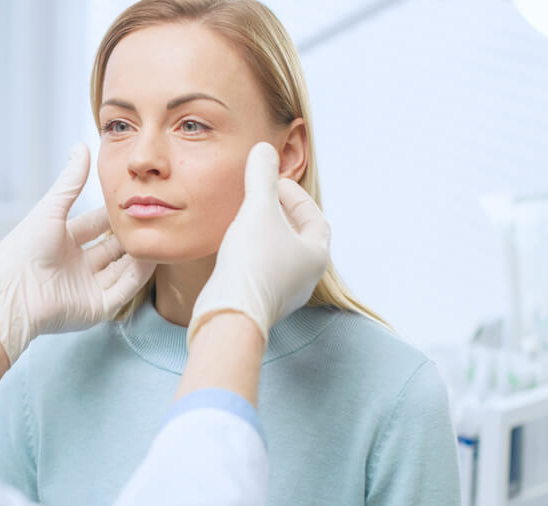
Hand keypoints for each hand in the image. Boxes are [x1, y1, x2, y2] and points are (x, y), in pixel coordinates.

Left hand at [0, 143, 155, 362]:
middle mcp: (76, 265)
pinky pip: (123, 290)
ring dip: (139, 253)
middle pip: (112, 248)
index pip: (96, 225)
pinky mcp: (96, 308)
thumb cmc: (23, 249)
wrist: (13, 293)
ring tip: (159, 235)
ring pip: (122, 269)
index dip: (114, 213)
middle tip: (154, 217)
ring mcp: (87, 287)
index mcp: (62, 242)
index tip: (136, 198)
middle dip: (131, 234)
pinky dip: (138, 276)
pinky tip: (151, 257)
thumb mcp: (51, 210)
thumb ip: (71, 182)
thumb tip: (82, 146)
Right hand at [188, 142, 330, 344]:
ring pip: (280, 255)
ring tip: (245, 221)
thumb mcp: (258, 208)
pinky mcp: (263, 304)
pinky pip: (263, 272)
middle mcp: (307, 277)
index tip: (272, 184)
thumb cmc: (252, 262)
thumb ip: (262, 176)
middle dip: (280, 214)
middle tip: (259, 199)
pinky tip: (234, 248)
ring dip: (265, 235)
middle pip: (298, 237)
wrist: (230, 313)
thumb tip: (263, 149)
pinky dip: (253, 255)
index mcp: (317, 255)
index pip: (314, 217)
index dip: (295, 196)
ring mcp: (286, 294)